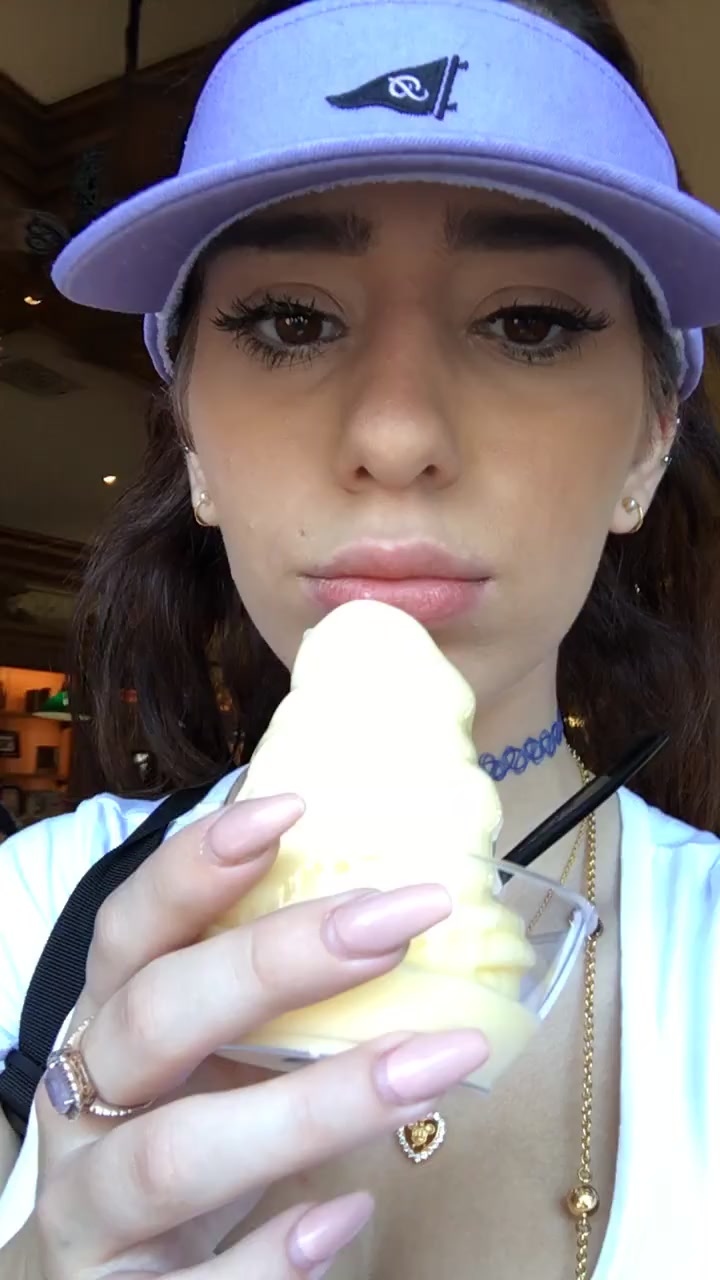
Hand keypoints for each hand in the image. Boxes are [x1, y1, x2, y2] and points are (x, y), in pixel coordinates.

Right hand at [31, 793, 488, 1277]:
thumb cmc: (178, 1135)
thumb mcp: (209, 1055)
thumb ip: (275, 997)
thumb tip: (398, 898)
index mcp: (105, 1023)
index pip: (131, 928)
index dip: (196, 866)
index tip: (290, 807)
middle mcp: (84, 1106)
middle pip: (153, 1019)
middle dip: (272, 963)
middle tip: (398, 922)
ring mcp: (91, 1212)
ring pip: (171, 1155)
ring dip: (310, 1108)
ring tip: (430, 1064)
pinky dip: (270, 1260)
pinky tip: (346, 1217)